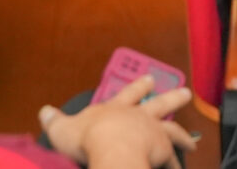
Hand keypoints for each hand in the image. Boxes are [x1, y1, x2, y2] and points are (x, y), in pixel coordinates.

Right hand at [40, 76, 196, 168]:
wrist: (111, 150)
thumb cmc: (86, 139)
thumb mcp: (62, 128)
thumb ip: (54, 120)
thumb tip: (44, 111)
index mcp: (115, 109)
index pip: (128, 93)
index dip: (138, 86)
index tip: (149, 78)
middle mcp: (138, 118)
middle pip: (159, 104)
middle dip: (171, 98)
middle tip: (185, 93)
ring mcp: (153, 134)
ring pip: (173, 130)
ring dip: (183, 135)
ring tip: (192, 142)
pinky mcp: (162, 153)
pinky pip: (173, 161)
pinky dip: (178, 165)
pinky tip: (182, 168)